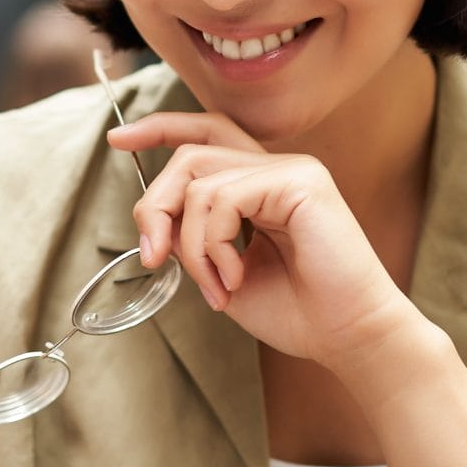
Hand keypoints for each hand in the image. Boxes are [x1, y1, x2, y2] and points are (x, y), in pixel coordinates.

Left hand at [108, 112, 425, 371]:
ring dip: (190, 245)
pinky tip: (233, 278)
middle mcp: (278, 168)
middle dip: (156, 206)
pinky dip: (214, 245)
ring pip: (200, 182)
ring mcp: (292, 170)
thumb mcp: (223, 273)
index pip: (207, 136)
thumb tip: (154, 224)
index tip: (119, 140)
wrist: (347, 336)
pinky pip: (224, 198)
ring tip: (215, 287)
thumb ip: (192, 240)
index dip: (161, 130)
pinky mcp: (301, 182)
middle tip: (154, 257)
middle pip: (190, 155)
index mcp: (262, 185)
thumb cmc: (298, 312)